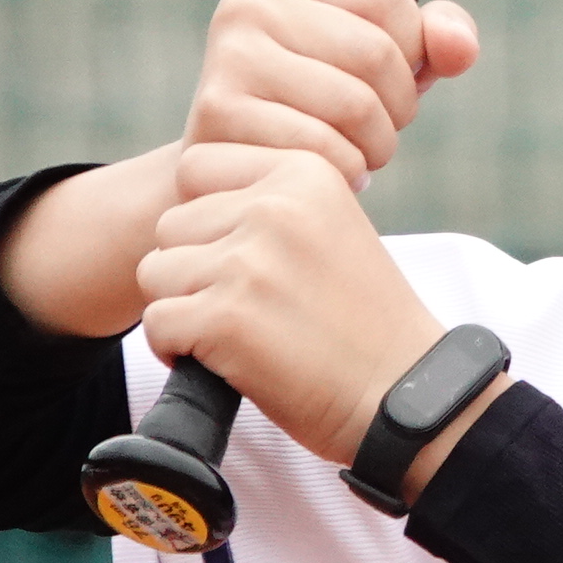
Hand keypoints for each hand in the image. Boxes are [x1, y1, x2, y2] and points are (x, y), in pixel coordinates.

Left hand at [134, 141, 446, 465]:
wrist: (407, 397)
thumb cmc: (367, 325)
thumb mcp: (334, 230)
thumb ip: (271, 204)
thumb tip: (189, 208)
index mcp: (305, 172)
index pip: (197, 166)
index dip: (205, 218)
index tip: (244, 258)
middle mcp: (273, 206)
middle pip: (170, 225)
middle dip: (191, 268)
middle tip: (244, 306)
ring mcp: (248, 262)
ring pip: (154, 272)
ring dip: (182, 308)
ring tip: (236, 333)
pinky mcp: (225, 317)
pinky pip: (156, 324)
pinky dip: (176, 351)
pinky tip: (224, 361)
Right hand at [182, 0, 480, 187]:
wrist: (234, 172)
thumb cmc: (315, 108)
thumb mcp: (378, 62)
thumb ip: (435, 40)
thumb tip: (459, 47)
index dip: (412, 50)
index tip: (387, 79)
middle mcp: (247, 5)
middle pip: (376, 53)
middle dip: (398, 107)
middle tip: (375, 130)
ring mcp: (228, 57)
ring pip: (357, 106)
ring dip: (376, 146)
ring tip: (353, 151)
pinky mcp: (220, 115)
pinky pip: (326, 150)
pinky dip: (347, 172)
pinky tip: (329, 174)